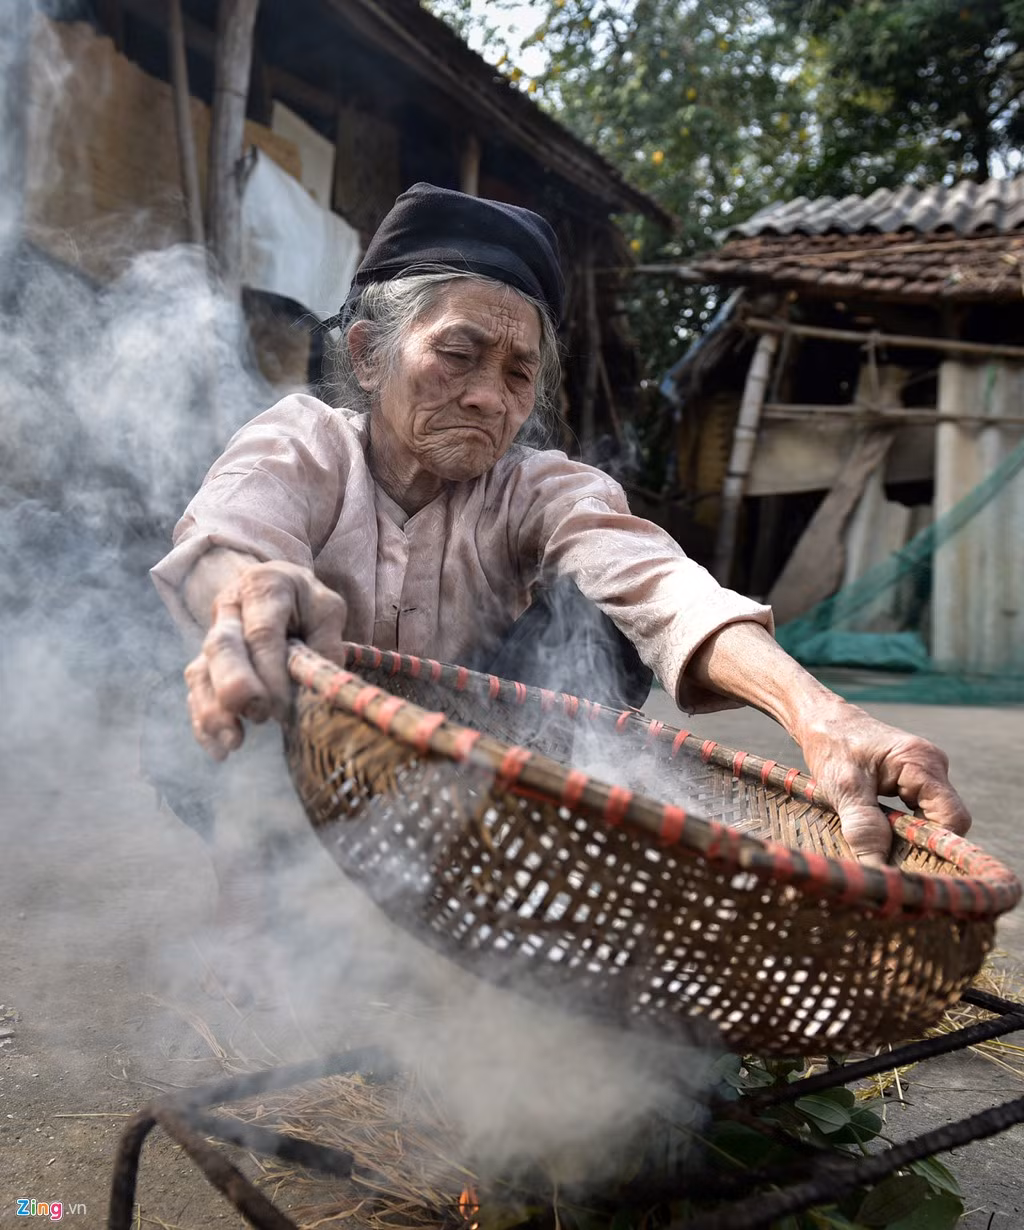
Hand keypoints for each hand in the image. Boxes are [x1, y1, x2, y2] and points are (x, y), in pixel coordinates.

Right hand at [184, 560, 346, 759]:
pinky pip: (195, 693)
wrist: (275, 585)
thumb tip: (322, 687)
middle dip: (236, 685)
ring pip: (200, 671)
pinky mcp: (205, 662)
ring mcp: (212, 636)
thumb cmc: (307, 604)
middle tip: (260, 715)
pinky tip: (219, 749)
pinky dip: (203, 722)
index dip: (270, 672)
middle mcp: (230, 609)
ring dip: (213, 710)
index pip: (261, 633)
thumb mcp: (327, 610)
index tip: (286, 706)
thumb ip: (327, 643)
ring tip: (234, 742)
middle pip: (221, 647)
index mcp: (265, 588)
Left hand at [795, 699, 971, 864]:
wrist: (821, 722)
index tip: (908, 865)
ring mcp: (926, 773)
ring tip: (884, 851)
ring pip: (934, 819)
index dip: (935, 845)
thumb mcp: (843, 788)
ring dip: (911, 836)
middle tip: (892, 864)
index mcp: (921, 762)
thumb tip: (878, 869)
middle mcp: (933, 766)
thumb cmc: (832, 747)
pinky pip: (921, 812)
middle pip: (947, 821)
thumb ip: (863, 826)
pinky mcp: (915, 781)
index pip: (953, 817)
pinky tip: (883, 836)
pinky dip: (904, 827)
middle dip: (922, 844)